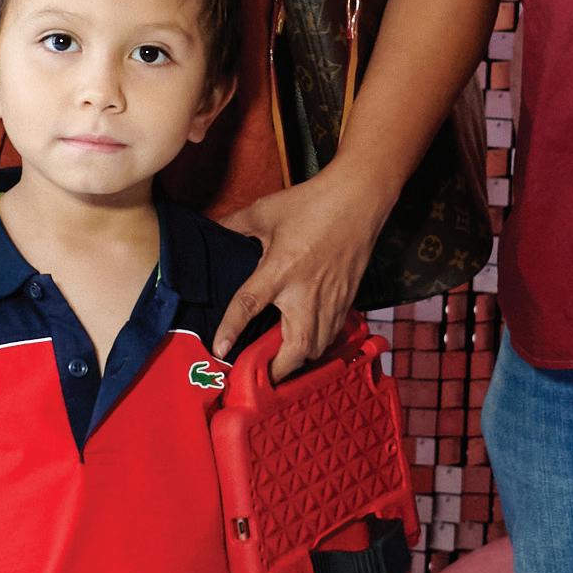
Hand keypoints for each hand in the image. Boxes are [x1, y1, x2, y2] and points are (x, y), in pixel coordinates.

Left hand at [214, 167, 390, 376]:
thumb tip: (215, 225)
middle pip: (295, 350)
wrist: (358, 200)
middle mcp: (305, 293)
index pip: (248, 305)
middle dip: (278, 369)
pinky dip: (320, 342)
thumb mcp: (265, 211)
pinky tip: (309, 337)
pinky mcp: (348, 298)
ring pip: (317, 347)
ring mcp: (330, 299)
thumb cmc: (312, 204)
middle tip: (261, 373)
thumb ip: (236, 223)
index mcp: (279, 270)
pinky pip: (333, 333)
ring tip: (282, 358)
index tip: (219, 351)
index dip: (231, 330)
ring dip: (299, 358)